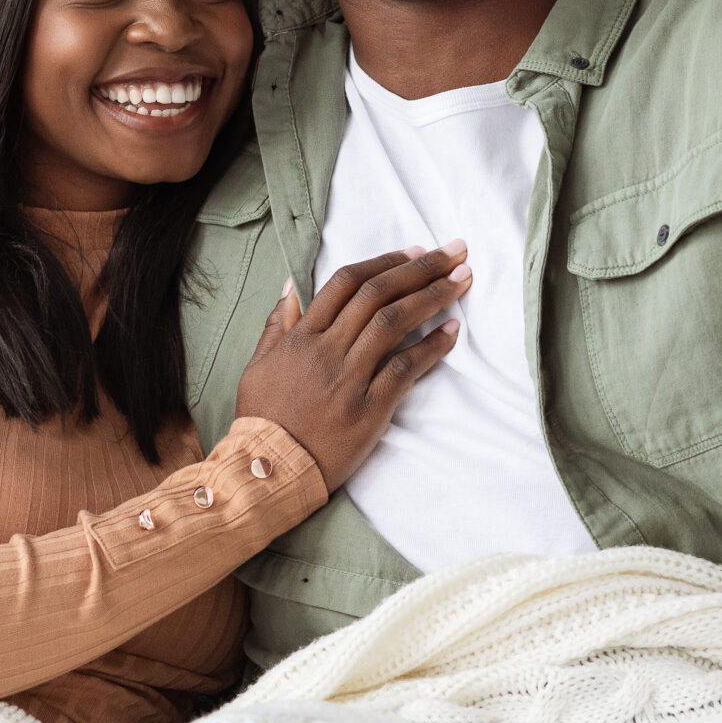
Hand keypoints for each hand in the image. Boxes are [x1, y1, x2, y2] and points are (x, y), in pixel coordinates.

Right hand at [232, 244, 469, 488]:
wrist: (267, 470)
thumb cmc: (263, 419)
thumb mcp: (258, 364)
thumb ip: (279, 323)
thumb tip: (292, 283)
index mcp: (302, 337)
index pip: (347, 283)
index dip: (385, 261)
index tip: (414, 251)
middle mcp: (327, 351)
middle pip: (378, 295)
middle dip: (420, 268)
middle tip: (454, 251)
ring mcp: (349, 379)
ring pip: (394, 323)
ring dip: (433, 296)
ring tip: (463, 278)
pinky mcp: (369, 410)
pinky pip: (405, 369)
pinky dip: (432, 347)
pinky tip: (453, 331)